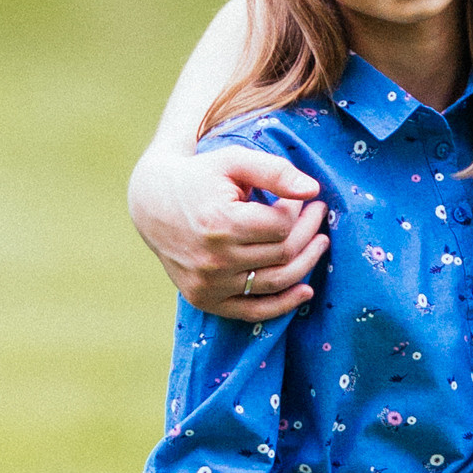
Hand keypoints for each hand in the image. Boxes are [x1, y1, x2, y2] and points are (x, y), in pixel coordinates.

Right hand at [129, 141, 327, 318]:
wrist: (152, 203)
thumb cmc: (200, 177)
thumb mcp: (234, 161)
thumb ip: (274, 171)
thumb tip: (313, 190)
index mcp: (220, 223)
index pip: (281, 225)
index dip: (297, 211)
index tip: (298, 199)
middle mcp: (213, 259)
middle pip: (282, 253)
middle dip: (308, 232)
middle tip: (318, 214)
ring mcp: (208, 284)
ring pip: (276, 281)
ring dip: (306, 263)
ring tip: (320, 243)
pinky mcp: (205, 299)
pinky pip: (253, 311)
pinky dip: (283, 305)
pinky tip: (306, 290)